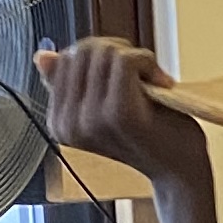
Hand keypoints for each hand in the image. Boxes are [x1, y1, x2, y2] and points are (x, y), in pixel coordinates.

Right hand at [34, 38, 212, 197]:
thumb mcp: (102, 106)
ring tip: (152, 83)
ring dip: (135, 58)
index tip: (123, 77)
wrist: (181, 172)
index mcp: (59, 123)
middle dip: (116, 52)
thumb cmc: (148, 137)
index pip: (65, 59)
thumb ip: (73, 83)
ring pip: (105, 52)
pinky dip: (147, 61)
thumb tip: (41, 57)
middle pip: (83, 50)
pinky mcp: (118, 112)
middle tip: (142, 76)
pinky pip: (124, 60)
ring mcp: (91, 118)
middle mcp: (69, 124)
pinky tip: (161, 83)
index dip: (98, 57)